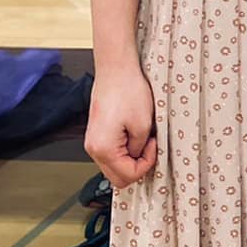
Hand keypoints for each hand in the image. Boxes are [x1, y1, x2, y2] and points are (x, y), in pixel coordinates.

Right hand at [85, 61, 156, 188]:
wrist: (115, 69)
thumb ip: (140, 149)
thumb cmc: (127, 90)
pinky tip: (134, 135)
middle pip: (117, 177)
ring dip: (130, 158)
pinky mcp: (97, 133)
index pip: (126, 176)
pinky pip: (111, 153)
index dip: (146, 165)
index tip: (153, 146)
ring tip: (142, 138)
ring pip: (114, 166)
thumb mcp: (143, 124)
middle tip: (149, 147)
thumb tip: (138, 158)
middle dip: (137, 166)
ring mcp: (93, 141)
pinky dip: (124, 150)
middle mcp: (93, 148)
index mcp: (103, 149)